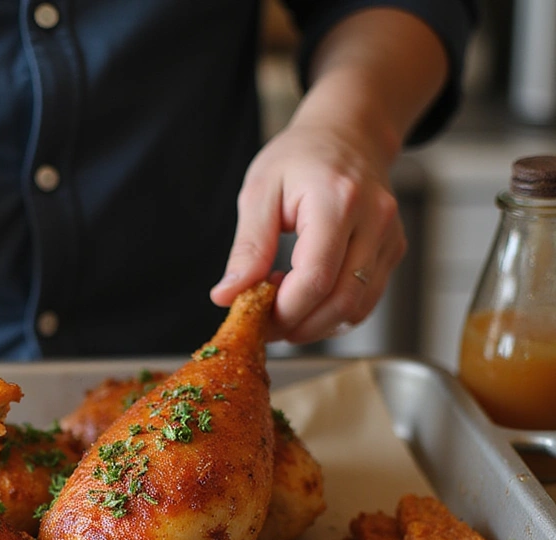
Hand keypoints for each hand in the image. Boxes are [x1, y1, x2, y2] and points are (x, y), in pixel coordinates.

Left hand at [209, 121, 405, 343]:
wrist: (348, 133)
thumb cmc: (300, 158)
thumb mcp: (260, 192)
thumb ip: (247, 249)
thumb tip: (227, 296)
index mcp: (338, 201)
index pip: (315, 279)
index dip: (284, 311)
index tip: (255, 318)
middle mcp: (375, 220)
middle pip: (341, 301)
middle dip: (298, 326)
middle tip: (266, 325)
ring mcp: (389, 237)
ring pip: (357, 309)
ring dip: (316, 325)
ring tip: (283, 308)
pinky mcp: (393, 251)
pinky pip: (366, 300)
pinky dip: (333, 313)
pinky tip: (306, 298)